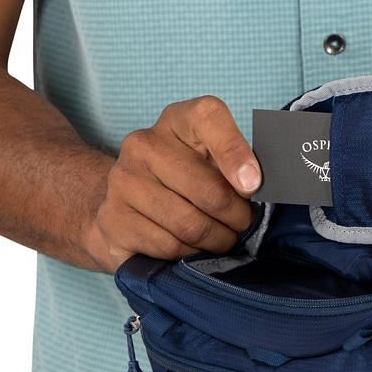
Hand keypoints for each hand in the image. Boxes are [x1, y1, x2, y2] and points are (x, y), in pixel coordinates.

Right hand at [84, 96, 260, 272]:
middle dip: (237, 217)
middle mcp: (144, 144)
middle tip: (243, 223)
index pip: (209, 117)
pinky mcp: (112, 218)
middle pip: (209, 190)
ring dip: (218, 240)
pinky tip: (192, 248)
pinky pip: (169, 246)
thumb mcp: (212, 161)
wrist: (125, 205)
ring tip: (223, 238)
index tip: (254, 185)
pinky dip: (190, 254)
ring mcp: (123, 181)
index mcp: (177, 121)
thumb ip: (238, 166)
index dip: (236, 152)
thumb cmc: (185, 181)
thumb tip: (259, 187)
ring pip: (191, 225)